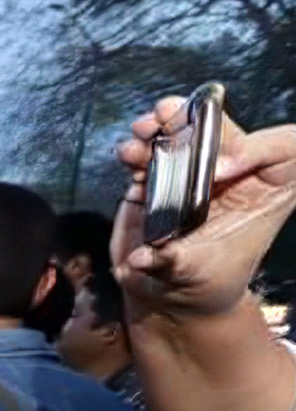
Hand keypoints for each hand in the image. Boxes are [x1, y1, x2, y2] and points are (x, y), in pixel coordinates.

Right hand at [113, 99, 295, 318]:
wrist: (172, 295)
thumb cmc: (203, 285)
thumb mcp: (198, 277)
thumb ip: (173, 264)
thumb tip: (144, 256)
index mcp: (267, 192)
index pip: (283, 150)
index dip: (257, 148)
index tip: (218, 171)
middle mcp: (236, 176)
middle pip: (227, 131)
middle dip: (197, 118)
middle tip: (167, 114)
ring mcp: (198, 174)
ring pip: (188, 132)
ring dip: (162, 126)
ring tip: (142, 131)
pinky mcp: (165, 177)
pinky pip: (156, 151)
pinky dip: (140, 147)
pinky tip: (129, 155)